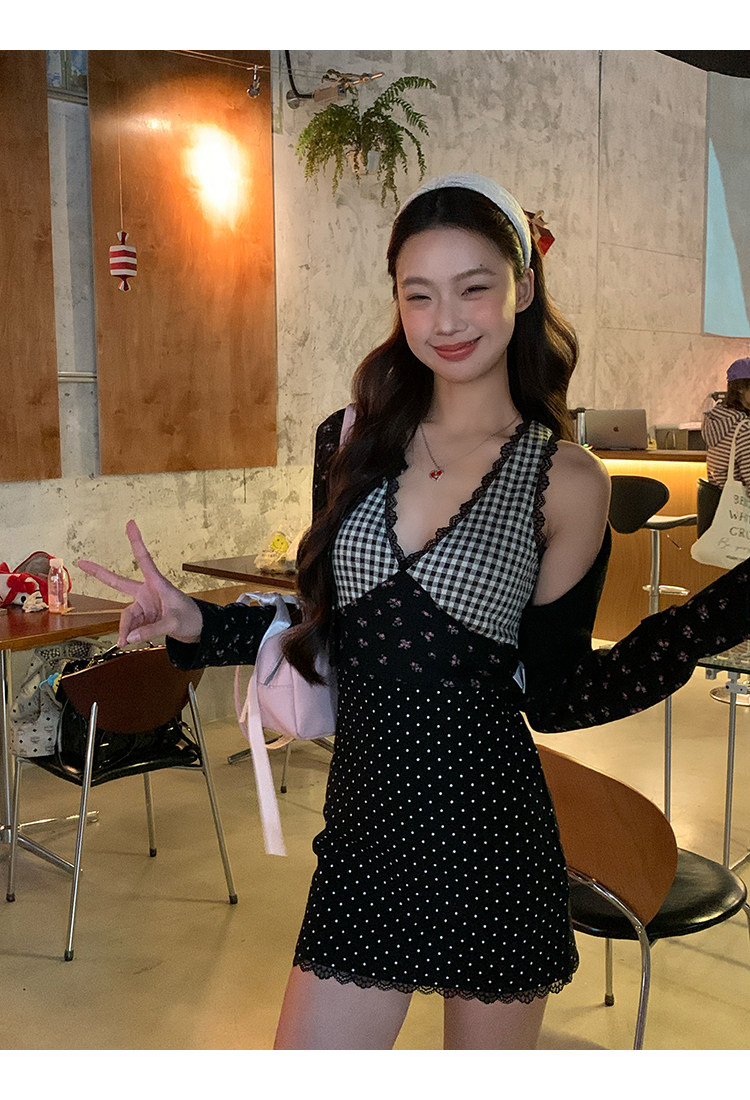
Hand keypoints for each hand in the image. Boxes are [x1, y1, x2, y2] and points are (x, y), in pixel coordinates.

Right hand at [78, 520, 203, 647]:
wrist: (198, 630)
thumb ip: (151, 630)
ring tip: (125, 642)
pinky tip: (129, 642)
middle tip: (81, 562)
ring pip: (126, 616)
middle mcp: (146, 592)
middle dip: (99, 574)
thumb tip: (128, 637)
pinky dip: (129, 635)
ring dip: (124, 629)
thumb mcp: (174, 624)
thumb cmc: (191, 618)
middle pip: (118, 583)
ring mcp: (143, 605)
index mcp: (157, 584)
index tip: (130, 523)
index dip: (136, 542)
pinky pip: (130, 626)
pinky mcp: (143, 618)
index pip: (144, 560)